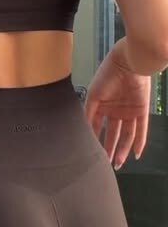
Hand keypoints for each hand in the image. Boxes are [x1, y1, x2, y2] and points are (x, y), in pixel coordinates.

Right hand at [85, 49, 150, 169]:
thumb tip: (84, 131)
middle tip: (104, 163)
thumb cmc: (107, 74)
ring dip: (122, 149)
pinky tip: (136, 154)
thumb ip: (88, 113)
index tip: (89, 152)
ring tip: (117, 163)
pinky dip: (139, 142)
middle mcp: (115, 110)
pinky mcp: (142, 111)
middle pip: (112, 133)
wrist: (128, 63)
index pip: (97, 126)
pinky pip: (141, 130)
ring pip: (126, 135)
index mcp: (101, 104)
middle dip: (108, 148)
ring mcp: (129, 111)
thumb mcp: (93, 95)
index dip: (93, 138)